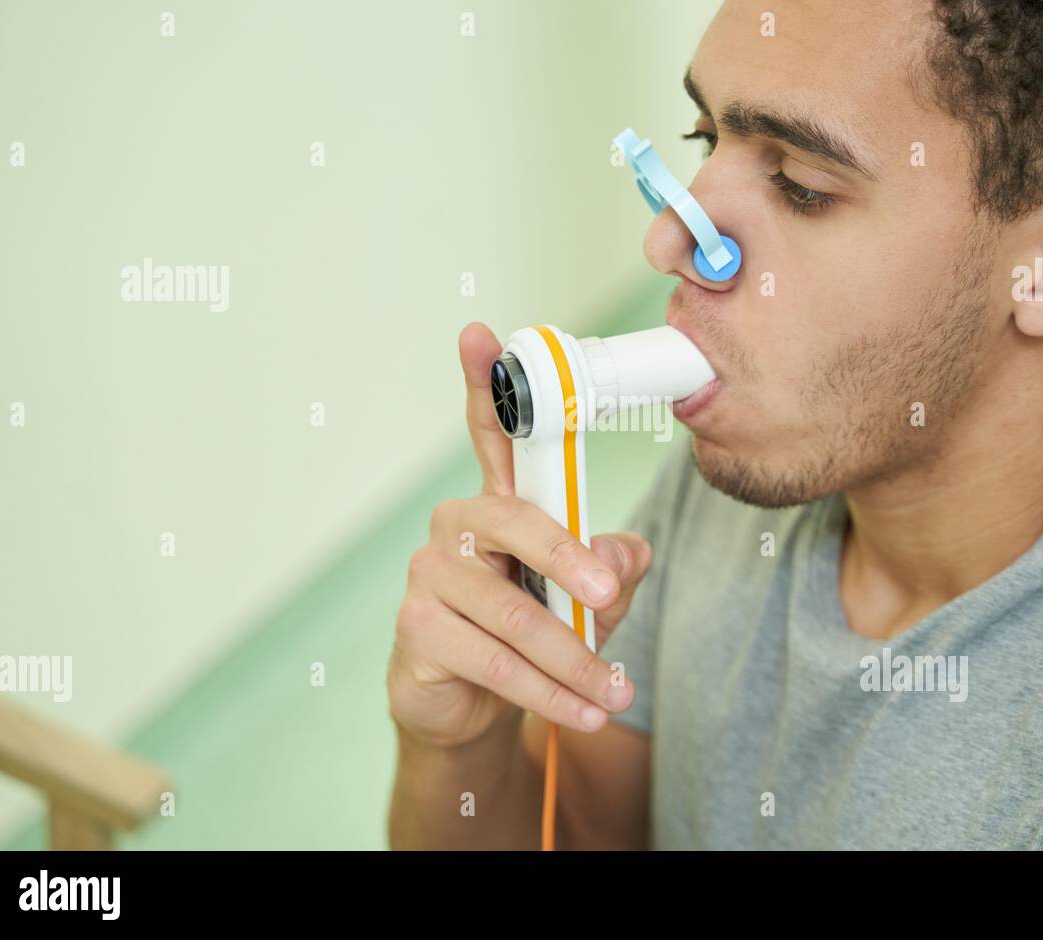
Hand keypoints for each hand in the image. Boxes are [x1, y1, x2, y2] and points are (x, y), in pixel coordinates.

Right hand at [387, 322, 652, 749]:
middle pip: (516, 524)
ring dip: (571, 659)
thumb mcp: (587, 600)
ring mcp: (429, 576)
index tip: (481, 332)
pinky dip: (546, 693)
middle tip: (609, 592)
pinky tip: (582, 710)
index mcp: (500, 504)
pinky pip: (492, 661)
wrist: (471, 708)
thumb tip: (625, 553)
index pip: (490, 434)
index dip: (486, 383)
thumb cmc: (531, 635)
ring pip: (512, 612)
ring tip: (614, 692)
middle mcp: (457, 527)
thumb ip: (612, 571)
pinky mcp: (416, 630)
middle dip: (570, 561)